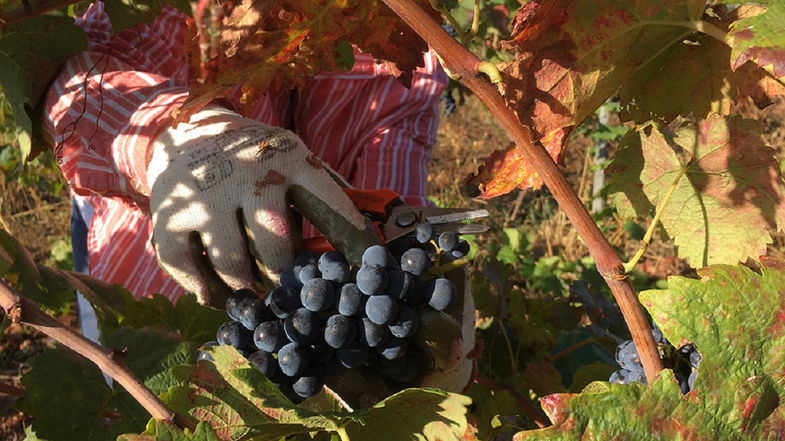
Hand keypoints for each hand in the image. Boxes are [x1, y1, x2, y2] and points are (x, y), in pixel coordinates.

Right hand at [148, 106, 379, 306]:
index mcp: (290, 161)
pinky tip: (218, 295)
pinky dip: (206, 291)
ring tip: (255, 293)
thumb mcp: (295, 159)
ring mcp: (206, 196)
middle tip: (290, 290)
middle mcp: (249, 176)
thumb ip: (328, 195)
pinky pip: (188, 270)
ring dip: (248, 290)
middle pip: (277, 248)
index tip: (373, 273)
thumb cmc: (257, 159)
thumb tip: (373, 238)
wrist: (185, 132)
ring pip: (234, 266)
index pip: (331, 206)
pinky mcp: (169, 216)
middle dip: (286, 279)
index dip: (355, 244)